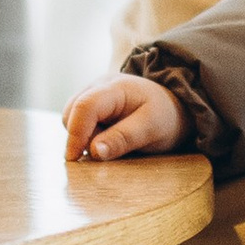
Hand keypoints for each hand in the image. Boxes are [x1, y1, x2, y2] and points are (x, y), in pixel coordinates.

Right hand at [65, 72, 187, 158]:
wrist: (173, 107)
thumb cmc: (166, 117)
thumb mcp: (152, 129)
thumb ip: (124, 138)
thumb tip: (94, 152)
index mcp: (116, 87)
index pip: (85, 106)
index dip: (76, 134)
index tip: (73, 159)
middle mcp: (99, 86)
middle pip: (72, 112)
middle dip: (80, 137)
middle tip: (107, 150)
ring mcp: (93, 93)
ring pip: (71, 118)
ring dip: (83, 137)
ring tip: (111, 142)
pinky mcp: (92, 104)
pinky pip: (77, 122)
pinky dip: (86, 135)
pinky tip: (106, 138)